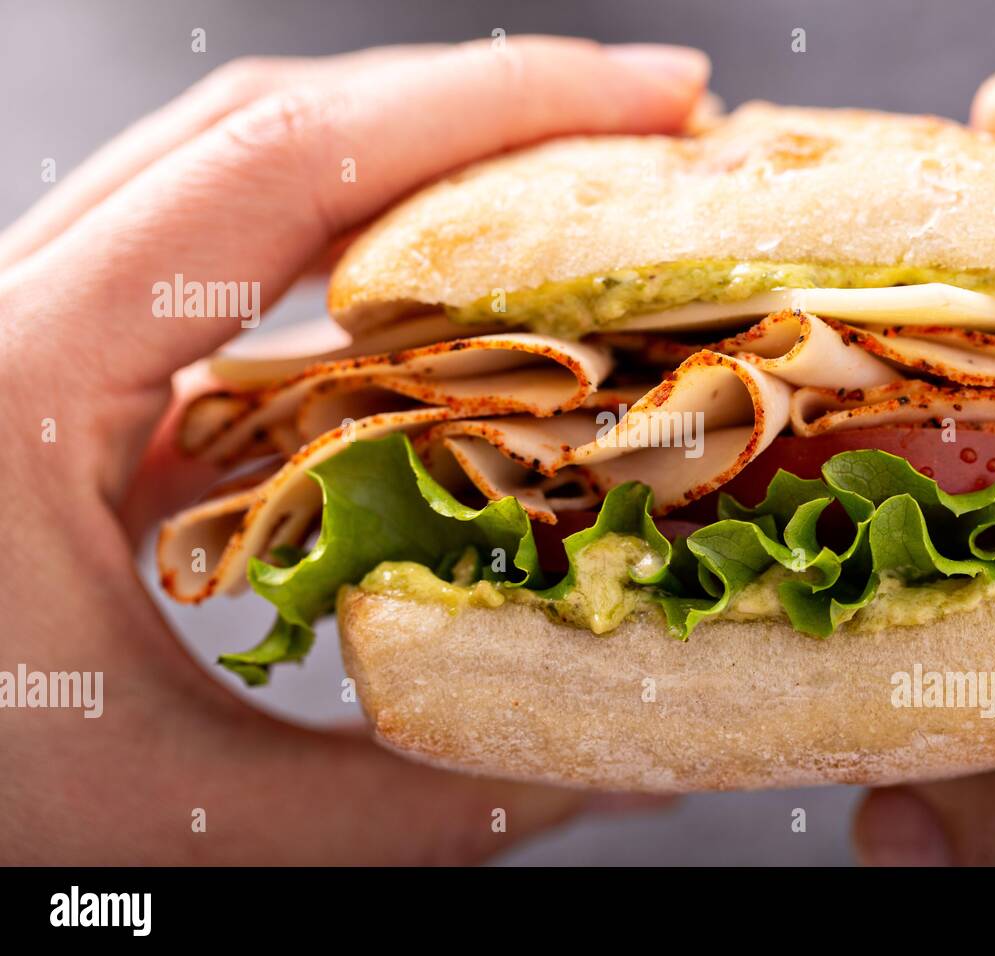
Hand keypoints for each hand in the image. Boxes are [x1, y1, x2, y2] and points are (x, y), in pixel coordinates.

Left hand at [0, 37, 705, 863]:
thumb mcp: (203, 831)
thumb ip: (435, 795)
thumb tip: (644, 762)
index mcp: (11, 382)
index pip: (279, 166)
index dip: (488, 106)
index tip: (652, 97)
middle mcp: (8, 323)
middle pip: (265, 130)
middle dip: (477, 106)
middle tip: (645, 122)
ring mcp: (33, 349)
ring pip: (237, 190)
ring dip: (416, 177)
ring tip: (570, 194)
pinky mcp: (65, 399)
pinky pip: (226, 295)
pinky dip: (358, 284)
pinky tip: (450, 321)